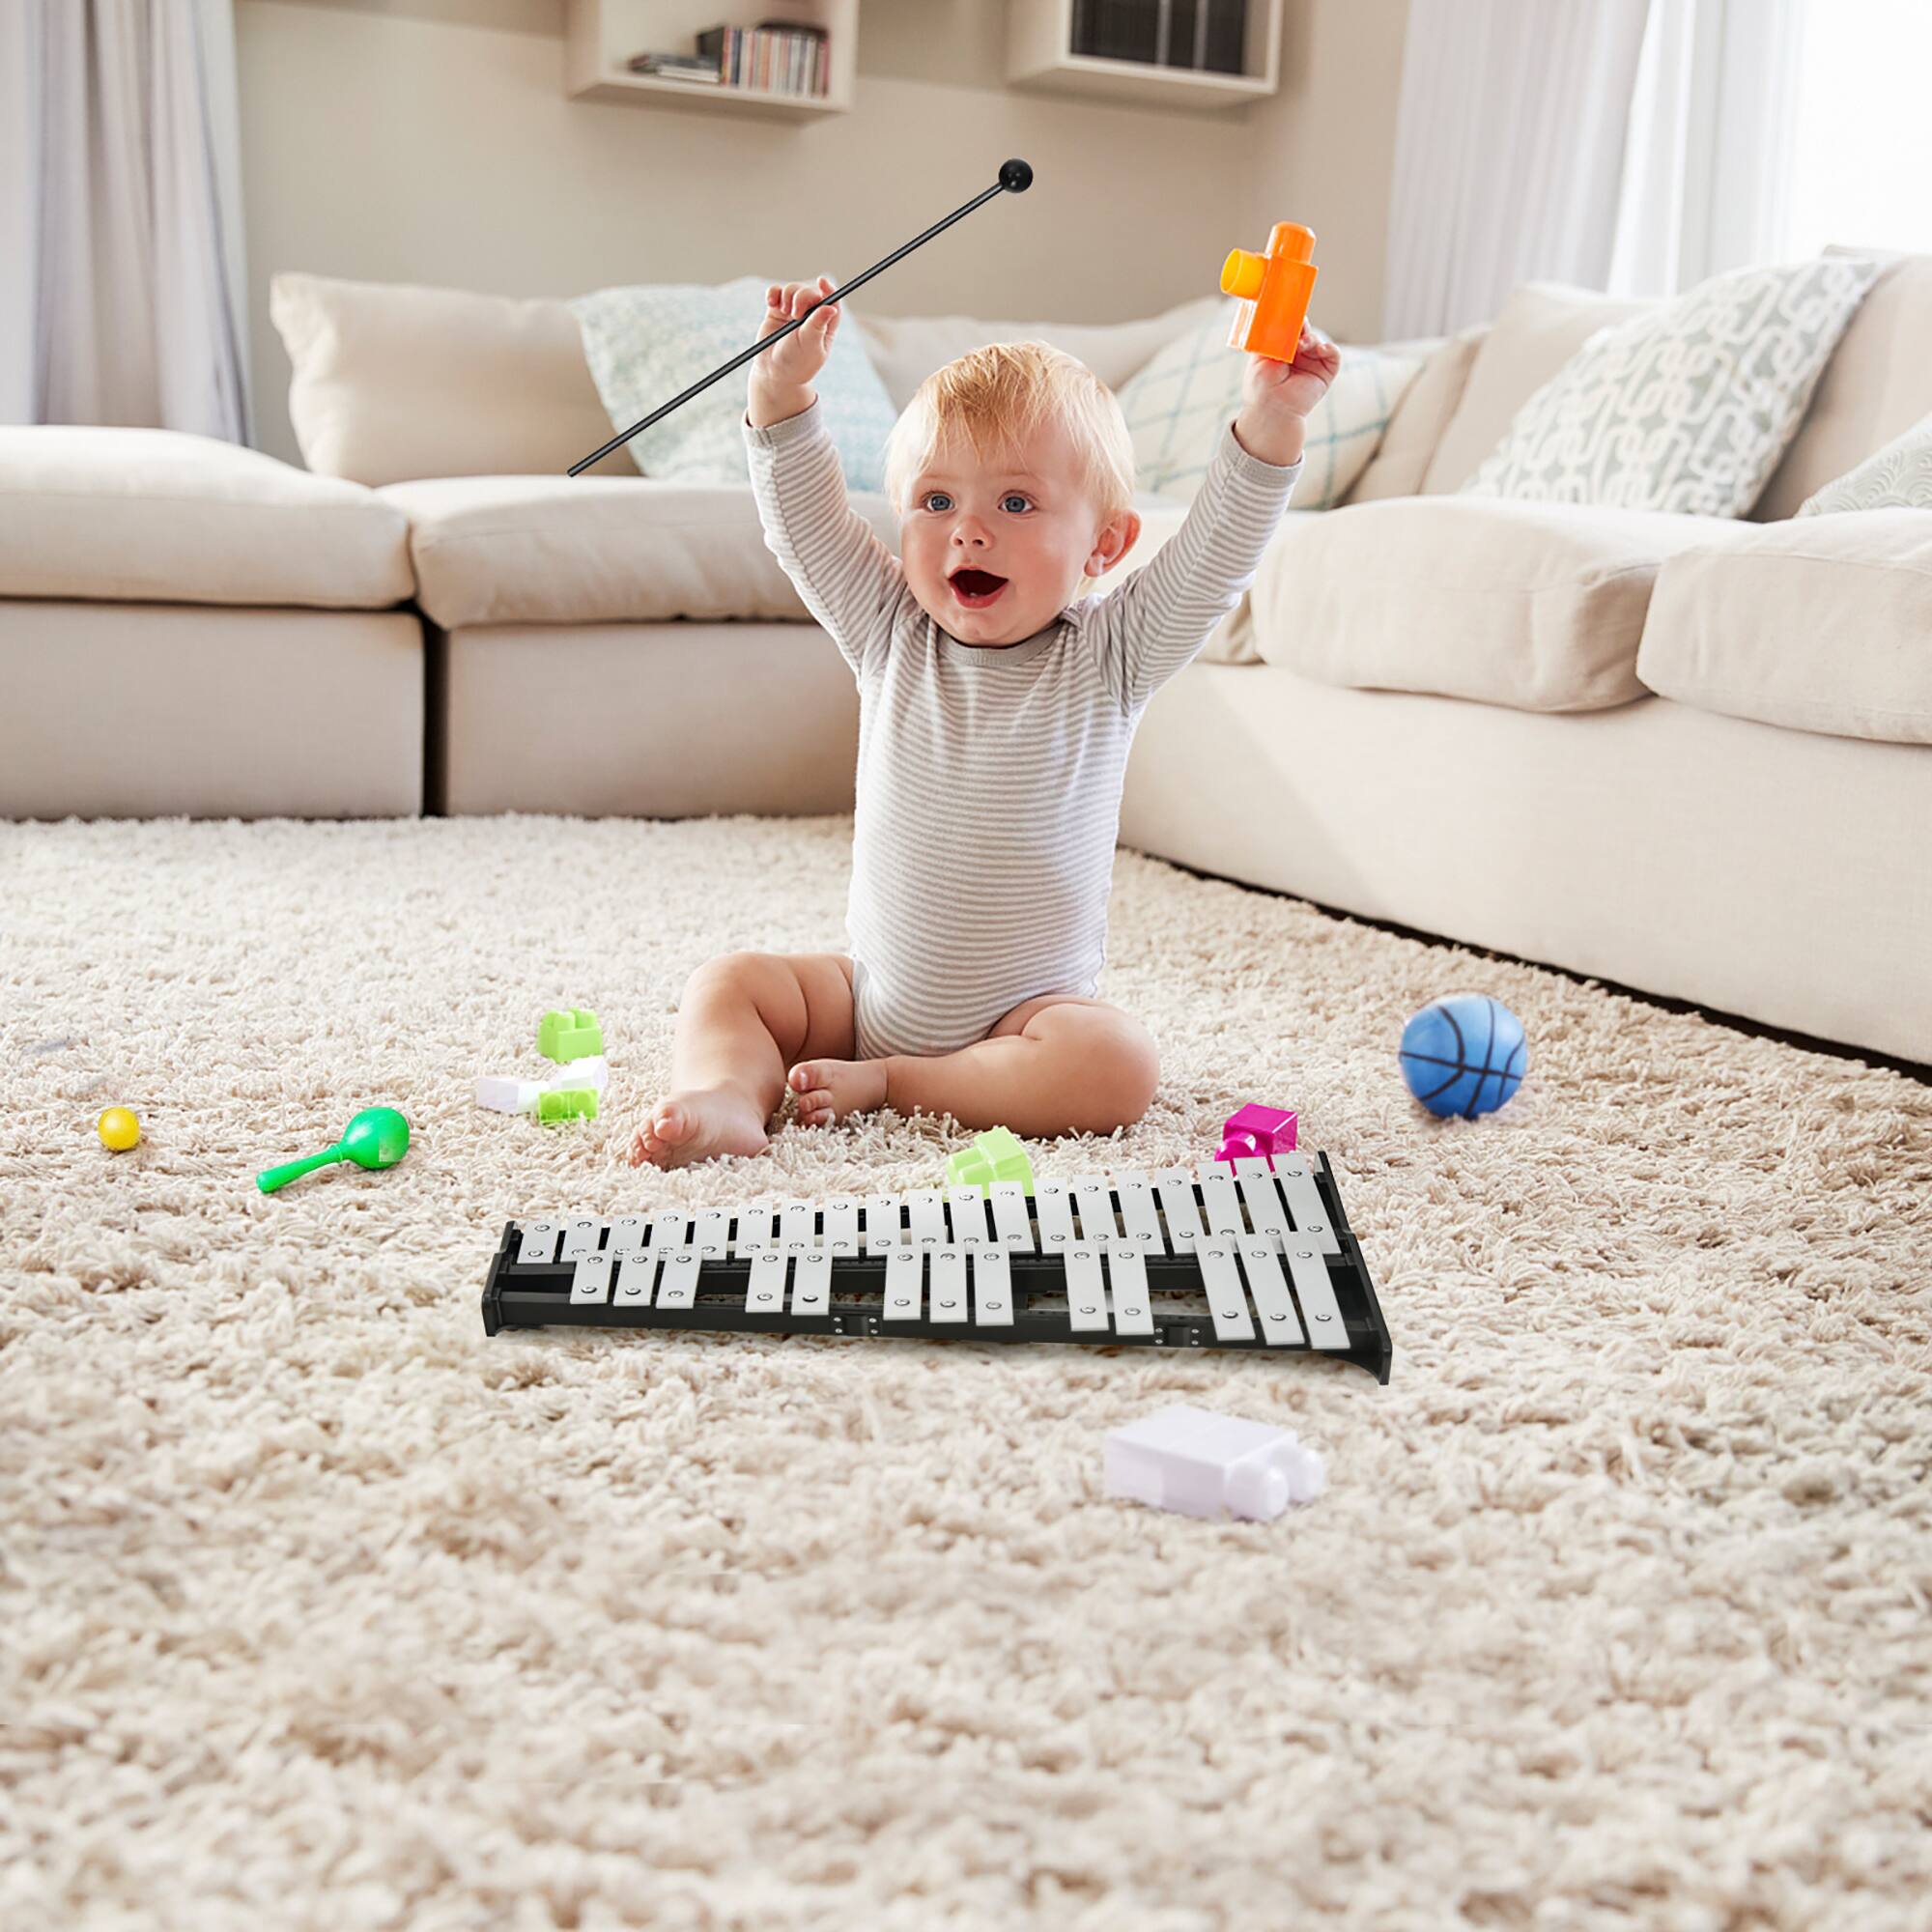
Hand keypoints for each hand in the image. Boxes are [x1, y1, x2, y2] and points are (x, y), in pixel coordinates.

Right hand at [752, 274, 842, 392]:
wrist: (773, 372)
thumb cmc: (796, 363)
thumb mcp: (809, 345)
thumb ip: (817, 325)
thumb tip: (831, 308)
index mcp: (825, 325)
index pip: (832, 301)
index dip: (829, 289)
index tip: (821, 282)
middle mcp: (811, 315)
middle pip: (811, 292)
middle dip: (802, 296)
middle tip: (795, 314)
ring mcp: (793, 311)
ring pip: (793, 289)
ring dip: (787, 295)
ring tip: (784, 312)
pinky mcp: (777, 310)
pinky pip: (776, 292)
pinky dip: (773, 293)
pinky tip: (771, 302)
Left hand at [1242, 319, 1341, 421]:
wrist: (1271, 409)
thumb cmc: (1261, 386)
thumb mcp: (1261, 356)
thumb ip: (1271, 336)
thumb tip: (1279, 316)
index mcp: (1282, 349)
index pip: (1291, 329)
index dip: (1291, 320)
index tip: (1291, 311)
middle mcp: (1298, 355)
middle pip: (1306, 332)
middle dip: (1302, 328)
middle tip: (1298, 326)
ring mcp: (1312, 363)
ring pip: (1318, 341)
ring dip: (1311, 339)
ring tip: (1302, 345)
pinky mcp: (1325, 373)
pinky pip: (1333, 355)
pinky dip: (1329, 349)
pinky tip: (1321, 349)